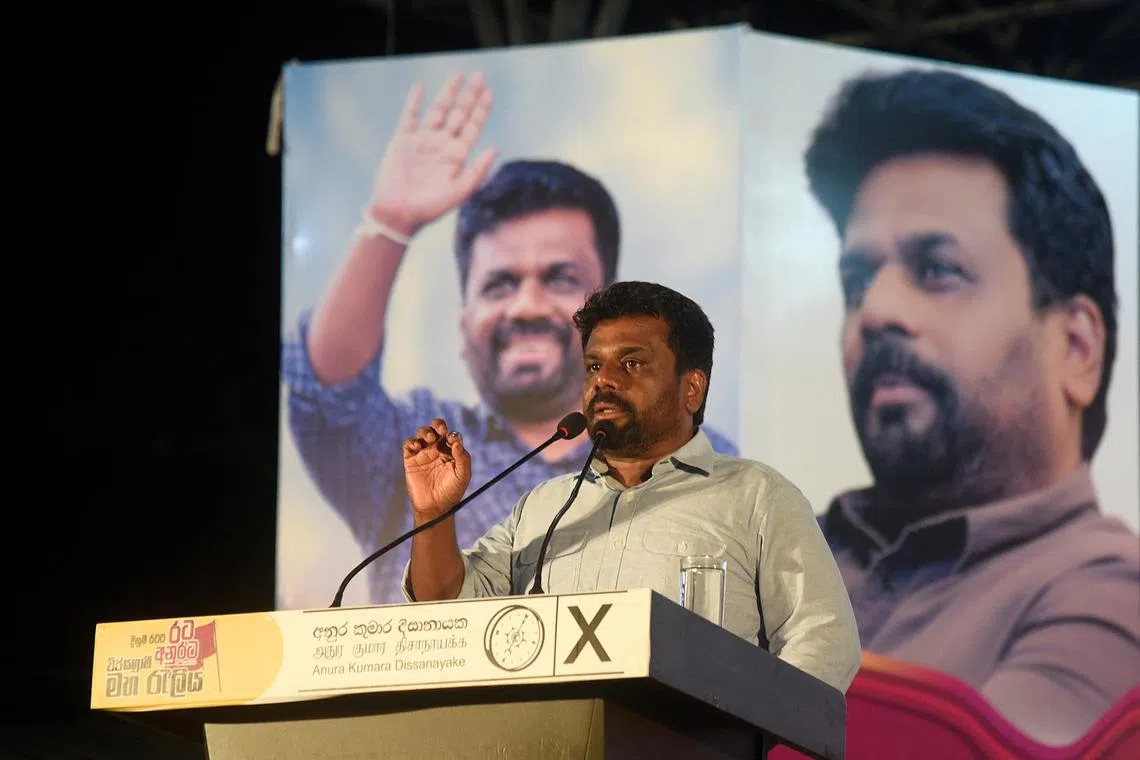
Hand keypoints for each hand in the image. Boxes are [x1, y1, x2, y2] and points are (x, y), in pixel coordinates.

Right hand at [368, 72, 497, 237]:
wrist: (398, 214)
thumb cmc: (430, 208)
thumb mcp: (460, 192)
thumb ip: (478, 171)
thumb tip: (496, 148)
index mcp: (457, 157)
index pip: (473, 127)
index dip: (481, 109)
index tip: (489, 92)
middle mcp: (442, 146)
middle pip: (459, 114)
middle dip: (470, 96)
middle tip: (480, 76)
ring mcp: (422, 141)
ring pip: (438, 111)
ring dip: (448, 93)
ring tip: (458, 76)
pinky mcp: (403, 141)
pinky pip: (409, 117)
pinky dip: (414, 102)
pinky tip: (420, 88)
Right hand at [403, 419, 471, 517]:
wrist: (435, 507)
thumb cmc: (452, 492)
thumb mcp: (463, 476)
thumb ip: (463, 458)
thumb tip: (456, 442)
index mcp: (451, 451)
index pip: (451, 435)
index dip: (452, 434)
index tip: (452, 440)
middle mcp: (437, 449)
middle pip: (436, 429)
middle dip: (438, 425)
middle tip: (440, 430)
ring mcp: (423, 453)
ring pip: (422, 433)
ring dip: (425, 431)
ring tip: (430, 439)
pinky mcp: (410, 459)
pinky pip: (408, 444)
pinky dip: (411, 441)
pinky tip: (417, 446)